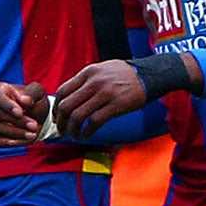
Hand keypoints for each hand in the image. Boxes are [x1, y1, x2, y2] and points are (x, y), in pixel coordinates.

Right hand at [0, 80, 46, 146]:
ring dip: (14, 133)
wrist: (36, 117)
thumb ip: (33, 93)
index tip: (20, 113)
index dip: (7, 105)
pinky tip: (18, 142)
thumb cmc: (34, 101)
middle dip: (17, 122)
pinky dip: (3, 142)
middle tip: (34, 125)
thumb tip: (24, 100)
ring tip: (32, 135)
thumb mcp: (38, 93)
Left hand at [52, 56, 194, 136]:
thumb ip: (85, 80)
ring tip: (74, 135)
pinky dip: (87, 131)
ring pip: (78, 116)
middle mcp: (93, 82)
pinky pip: (94, 122)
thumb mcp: (101, 69)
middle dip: (61, 121)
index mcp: (87, 73)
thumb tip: (70, 96)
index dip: (56, 107)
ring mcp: (104, 94)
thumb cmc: (124, 74)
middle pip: (67, 105)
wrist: (149, 75)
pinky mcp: (116, 105)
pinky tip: (87, 134)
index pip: (62, 91)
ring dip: (72, 130)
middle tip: (62, 130)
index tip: (57, 116)